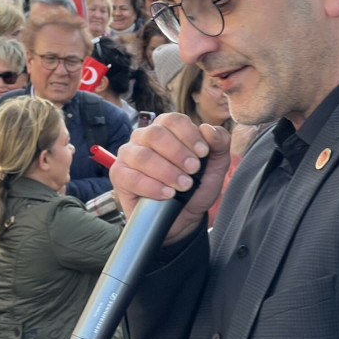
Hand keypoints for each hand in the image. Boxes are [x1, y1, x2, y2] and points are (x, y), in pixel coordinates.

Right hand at [110, 112, 230, 244]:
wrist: (183, 218)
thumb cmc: (195, 188)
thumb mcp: (215, 166)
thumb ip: (219, 144)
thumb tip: (207, 129)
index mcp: (166, 129)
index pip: (172, 120)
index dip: (188, 134)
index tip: (203, 153)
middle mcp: (144, 137)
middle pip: (155, 134)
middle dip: (178, 153)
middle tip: (193, 171)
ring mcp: (128, 155)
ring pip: (142, 155)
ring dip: (167, 171)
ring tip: (183, 186)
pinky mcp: (119, 175)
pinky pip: (131, 177)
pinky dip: (152, 186)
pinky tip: (167, 194)